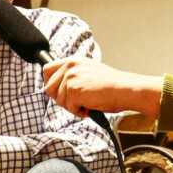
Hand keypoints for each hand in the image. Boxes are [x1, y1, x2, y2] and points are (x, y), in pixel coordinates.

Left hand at [43, 56, 162, 118]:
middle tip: (76, 102)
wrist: (125, 89)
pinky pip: (69, 107)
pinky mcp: (74, 90)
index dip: (50, 83)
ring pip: (59, 100)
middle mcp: (70, 66)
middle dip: (61, 99)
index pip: (47, 69)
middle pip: (49, 88)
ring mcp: (71, 78)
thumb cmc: (112, 85)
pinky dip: (79, 112)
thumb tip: (58, 89)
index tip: (57, 92)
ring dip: (72, 106)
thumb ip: (73, 75)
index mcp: (73, 60)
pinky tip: (91, 106)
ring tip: (88, 103)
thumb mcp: (89, 72)